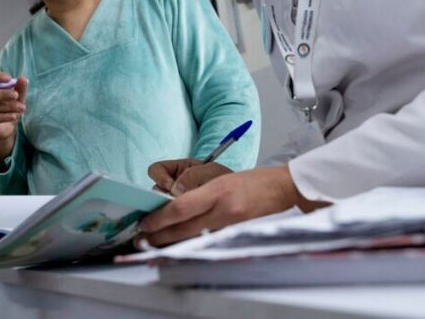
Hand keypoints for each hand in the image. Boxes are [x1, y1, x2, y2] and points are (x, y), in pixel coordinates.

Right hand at [0, 71, 27, 161]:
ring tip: (22, 108)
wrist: (6, 129)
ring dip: (10, 106)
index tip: (9, 78)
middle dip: (5, 93)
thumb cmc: (10, 109)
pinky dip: (5, 116)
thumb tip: (23, 78)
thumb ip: (20, 88)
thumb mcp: (18, 98)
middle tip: (16, 95)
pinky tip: (14, 116)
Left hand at [138, 165, 328, 246]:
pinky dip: (190, 243)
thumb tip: (170, 202)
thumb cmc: (251, 181)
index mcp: (217, 192)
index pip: (181, 208)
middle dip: (159, 236)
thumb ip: (196, 191)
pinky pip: (207, 240)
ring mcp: (231, 226)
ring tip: (153, 243)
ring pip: (193, 238)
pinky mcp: (236, 235)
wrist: (283, 189)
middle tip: (141, 239)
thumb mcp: (220, 178)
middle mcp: (223, 211)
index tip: (144, 224)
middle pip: (183, 229)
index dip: (160, 219)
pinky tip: (178, 244)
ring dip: (171, 242)